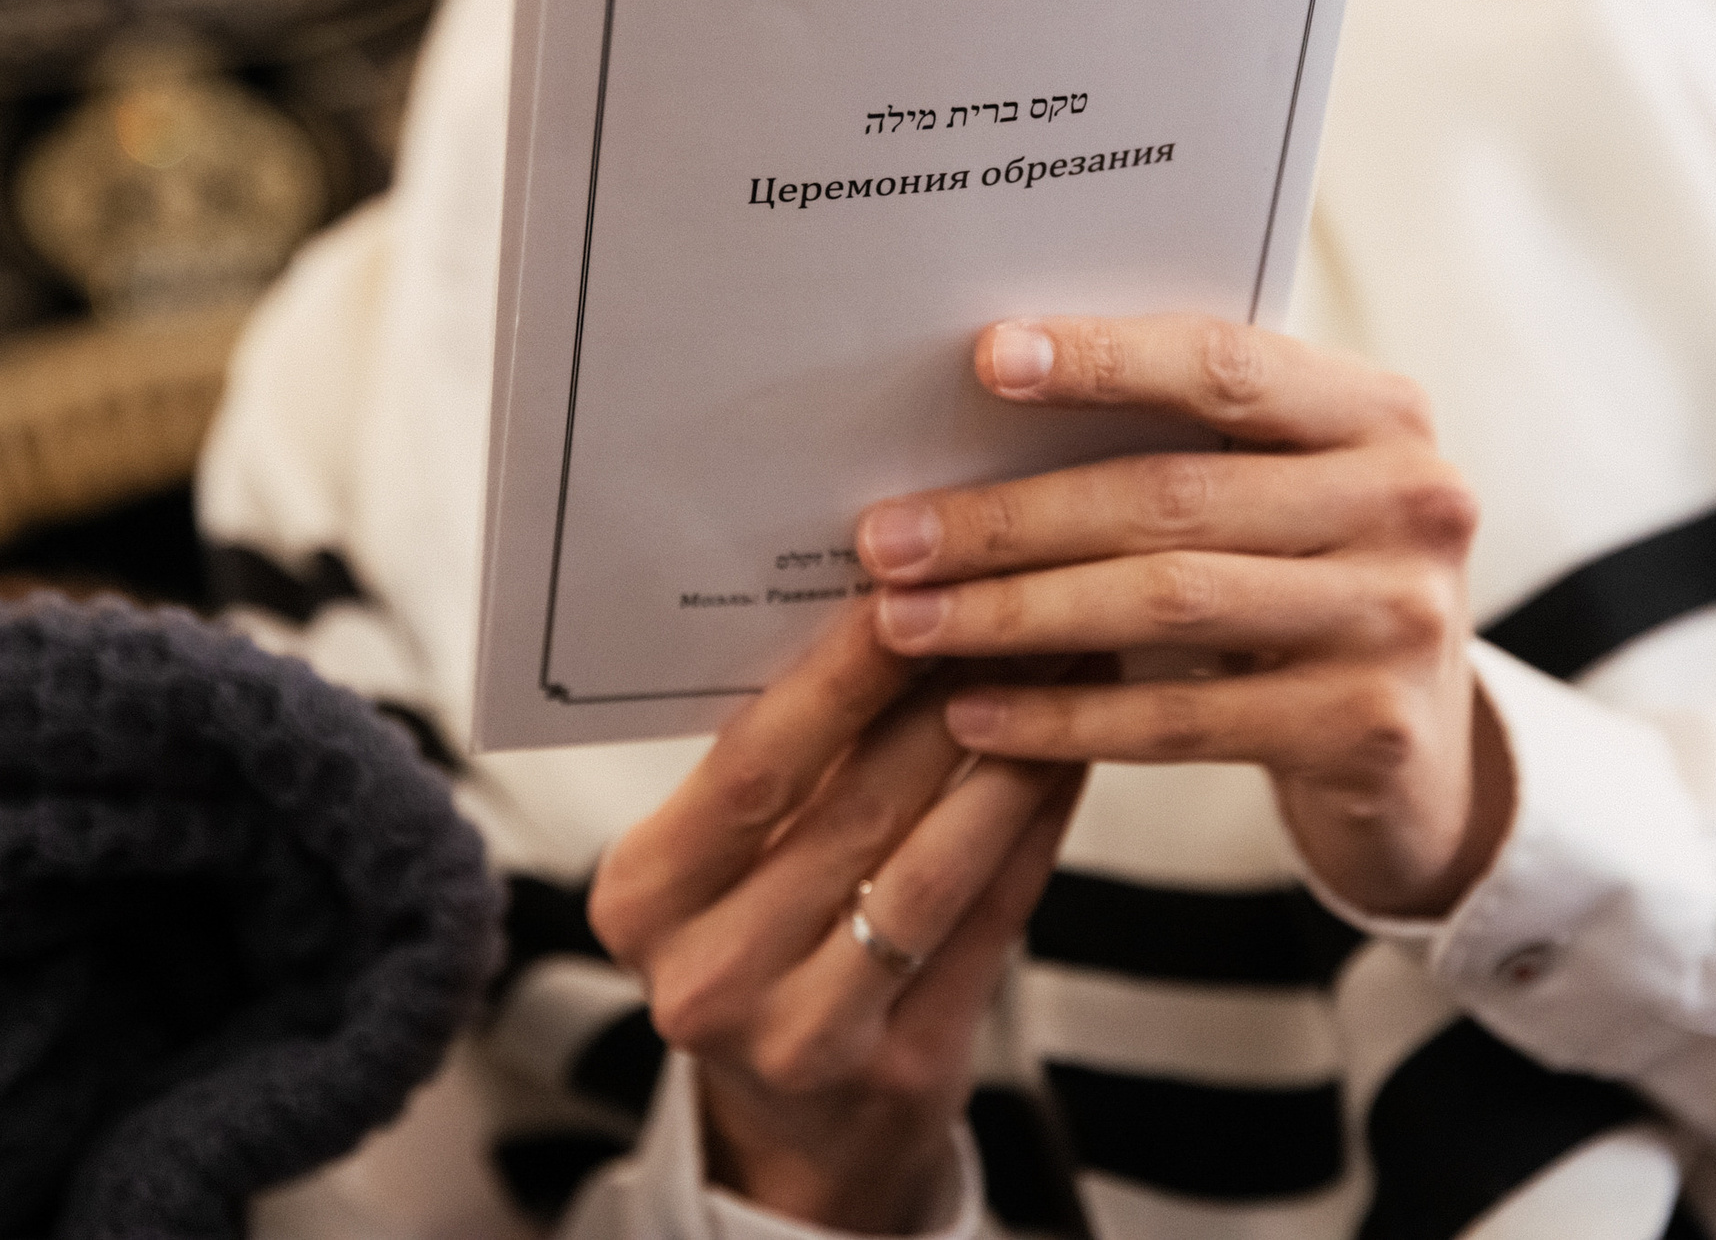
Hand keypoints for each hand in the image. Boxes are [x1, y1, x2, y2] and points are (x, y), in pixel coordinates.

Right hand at [590, 607, 1084, 1233]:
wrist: (795, 1127)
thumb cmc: (758, 942)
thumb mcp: (721, 859)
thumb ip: (783, 757)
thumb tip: (891, 601)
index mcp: (644, 896)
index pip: (752, 763)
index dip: (841, 675)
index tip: (908, 587)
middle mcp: (710, 974)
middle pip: (854, 806)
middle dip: (948, 692)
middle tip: (1017, 604)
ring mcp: (804, 1035)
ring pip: (934, 866)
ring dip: (1011, 753)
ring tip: (1065, 664)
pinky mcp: (904, 1069)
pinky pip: (991, 922)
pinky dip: (1035, 828)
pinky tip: (1071, 757)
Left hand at [856, 315, 1513, 919]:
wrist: (1419, 760)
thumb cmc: (1311, 590)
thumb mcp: (1286, 498)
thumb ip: (1191, 446)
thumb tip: (985, 396)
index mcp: (1381, 413)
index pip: (1225, 363)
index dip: (1102, 359)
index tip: (982, 360)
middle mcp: (1410, 501)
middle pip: (1171, 496)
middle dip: (1010, 517)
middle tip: (887, 537)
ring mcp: (1397, 618)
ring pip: (1166, 604)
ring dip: (1014, 614)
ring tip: (905, 622)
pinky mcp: (1366, 729)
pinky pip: (1180, 721)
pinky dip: (1064, 715)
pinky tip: (975, 715)